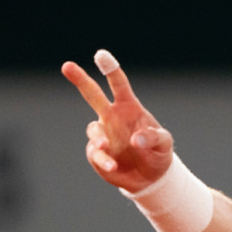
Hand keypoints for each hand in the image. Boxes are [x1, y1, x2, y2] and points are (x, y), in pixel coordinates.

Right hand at [62, 50, 173, 192]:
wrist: (150, 177)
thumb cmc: (158, 153)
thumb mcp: (164, 143)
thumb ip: (154, 138)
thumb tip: (136, 139)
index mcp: (130, 107)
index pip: (118, 84)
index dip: (110, 69)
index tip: (100, 55)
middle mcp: (112, 117)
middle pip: (93, 95)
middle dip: (80, 79)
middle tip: (67, 65)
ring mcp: (103, 135)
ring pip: (92, 130)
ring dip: (99, 138)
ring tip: (106, 147)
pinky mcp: (97, 153)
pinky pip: (96, 153)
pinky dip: (103, 158)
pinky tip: (113, 165)